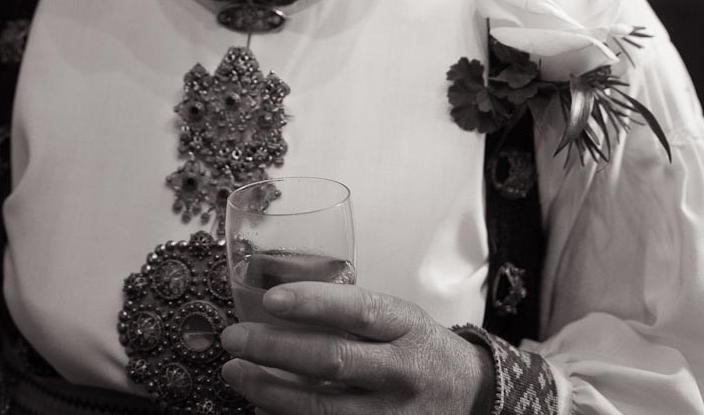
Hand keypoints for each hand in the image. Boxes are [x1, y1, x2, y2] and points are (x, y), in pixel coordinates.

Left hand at [220, 281, 495, 414]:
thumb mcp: (400, 318)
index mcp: (406, 326)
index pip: (358, 310)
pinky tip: (261, 410)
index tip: (270, 299)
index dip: (313, 303)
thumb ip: (354, 314)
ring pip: (323, 408)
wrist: (469, 396)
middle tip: (234, 337)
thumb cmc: (418, 347)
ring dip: (270, 391)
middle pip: (332, 360)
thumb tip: (281, 305)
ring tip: (236, 372)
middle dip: (275, 349)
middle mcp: (402, 370)